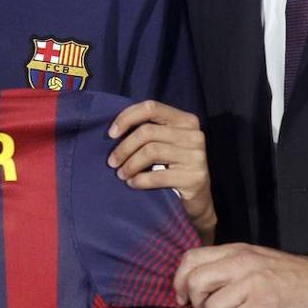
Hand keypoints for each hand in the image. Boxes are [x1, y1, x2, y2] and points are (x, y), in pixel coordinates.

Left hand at [107, 99, 215, 243]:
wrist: (197, 199)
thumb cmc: (172, 166)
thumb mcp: (164, 142)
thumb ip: (147, 130)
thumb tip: (113, 130)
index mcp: (186, 120)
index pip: (151, 108)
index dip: (127, 117)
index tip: (111, 134)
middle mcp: (194, 135)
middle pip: (147, 132)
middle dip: (124, 147)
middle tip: (112, 162)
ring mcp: (196, 156)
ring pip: (150, 151)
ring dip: (130, 164)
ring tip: (121, 174)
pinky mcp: (194, 178)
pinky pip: (158, 176)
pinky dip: (139, 180)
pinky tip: (132, 183)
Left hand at [174, 244, 307, 307]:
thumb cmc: (288, 276)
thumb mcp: (255, 259)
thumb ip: (226, 266)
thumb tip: (193, 282)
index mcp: (237, 251)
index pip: (192, 258)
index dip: (179, 280)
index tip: (181, 296)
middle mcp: (242, 265)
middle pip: (196, 282)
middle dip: (195, 301)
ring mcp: (253, 286)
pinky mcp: (263, 307)